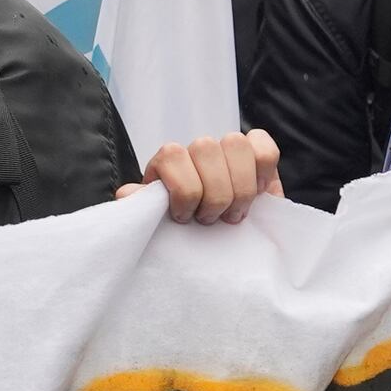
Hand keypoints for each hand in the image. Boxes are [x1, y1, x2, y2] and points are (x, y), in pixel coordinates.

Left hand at [127, 132, 280, 223]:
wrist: (221, 246)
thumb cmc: (185, 234)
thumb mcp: (160, 225)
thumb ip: (143, 208)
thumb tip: (126, 195)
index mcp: (169, 163)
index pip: (172, 154)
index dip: (183, 190)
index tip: (184, 218)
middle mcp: (197, 152)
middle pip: (205, 148)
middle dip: (212, 194)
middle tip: (211, 220)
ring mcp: (228, 151)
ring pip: (235, 144)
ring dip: (239, 187)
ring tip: (234, 214)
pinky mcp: (258, 156)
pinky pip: (264, 147)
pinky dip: (262, 172)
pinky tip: (258, 195)